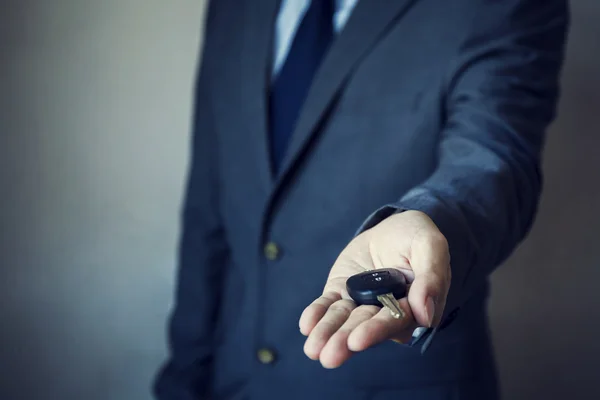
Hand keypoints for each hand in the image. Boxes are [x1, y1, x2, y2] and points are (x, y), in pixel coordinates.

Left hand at [299, 210, 450, 367]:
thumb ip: (431, 277)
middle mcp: (386, 310)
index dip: (377, 330)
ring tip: (313, 350)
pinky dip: (317, 314)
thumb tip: (425, 315)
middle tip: (329, 356)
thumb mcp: (430, 246)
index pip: (395, 321)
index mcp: (413, 305)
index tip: (357, 341)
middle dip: (346, 340)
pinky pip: (328, 305)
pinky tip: (307, 326)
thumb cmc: (417, 237)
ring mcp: (361, 303)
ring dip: (328, 334)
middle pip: (365, 326)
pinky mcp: (342, 292)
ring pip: (343, 320)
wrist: (394, 227)